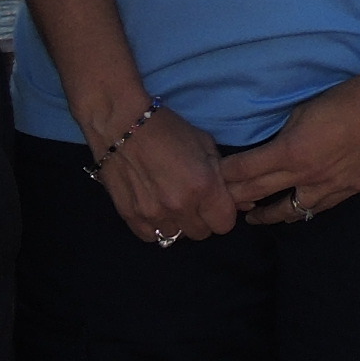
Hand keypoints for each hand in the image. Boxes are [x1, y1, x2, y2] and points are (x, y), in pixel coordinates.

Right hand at [98, 108, 233, 247]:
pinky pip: (150, 236)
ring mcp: (153, 214)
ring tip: (170, 202)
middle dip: (201, 219)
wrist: (120, 123)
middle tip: (192, 200)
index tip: (215, 203)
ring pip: (175, 236)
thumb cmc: (167, 128)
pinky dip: (155, 226)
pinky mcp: (130, 216)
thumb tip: (238, 198)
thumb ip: (220, 174)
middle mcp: (180, 206)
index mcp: (203, 186)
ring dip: (177, 223)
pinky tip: (154, 208)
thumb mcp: (205, 144)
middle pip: (201, 233)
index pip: (225, 225)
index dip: (222, 214)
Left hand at [217, 71, 359, 225]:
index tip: (212, 178)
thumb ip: (283, 135)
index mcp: (290, 153)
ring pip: (291, 211)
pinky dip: (302, 209)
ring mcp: (330, 187)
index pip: (245, 172)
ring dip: (268, 215)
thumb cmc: (342, 99)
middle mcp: (307, 177)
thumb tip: (270, 149)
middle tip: (222, 203)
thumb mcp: (301, 111)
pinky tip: (296, 208)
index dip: (224, 176)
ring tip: (256, 217)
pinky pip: (320, 207)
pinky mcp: (351, 189)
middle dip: (236, 199)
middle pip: (259, 194)